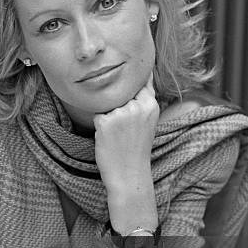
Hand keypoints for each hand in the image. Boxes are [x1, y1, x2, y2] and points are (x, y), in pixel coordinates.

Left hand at [93, 73, 159, 233]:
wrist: (129, 174)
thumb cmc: (136, 147)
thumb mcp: (147, 120)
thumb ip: (143, 99)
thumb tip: (140, 73)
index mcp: (150, 104)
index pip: (138, 81)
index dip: (130, 86)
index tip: (129, 98)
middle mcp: (137, 106)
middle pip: (119, 93)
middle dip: (118, 105)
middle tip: (125, 129)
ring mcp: (121, 114)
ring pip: (107, 104)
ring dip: (108, 116)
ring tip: (118, 135)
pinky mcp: (105, 122)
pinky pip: (97, 115)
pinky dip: (100, 126)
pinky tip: (109, 139)